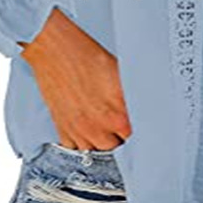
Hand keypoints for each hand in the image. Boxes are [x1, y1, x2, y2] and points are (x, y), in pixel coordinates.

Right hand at [19, 7, 131, 150]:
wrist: (57, 51)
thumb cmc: (87, 57)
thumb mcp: (122, 75)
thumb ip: (133, 98)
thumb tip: (146, 105)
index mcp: (116, 116)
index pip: (137, 138)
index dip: (141, 131)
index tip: (142, 127)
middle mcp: (96, 128)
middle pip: (118, 148)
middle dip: (123, 137)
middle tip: (125, 124)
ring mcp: (78, 131)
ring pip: (97, 150)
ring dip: (104, 141)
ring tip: (108, 126)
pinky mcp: (62, 128)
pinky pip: (76, 148)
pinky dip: (84, 142)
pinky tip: (89, 129)